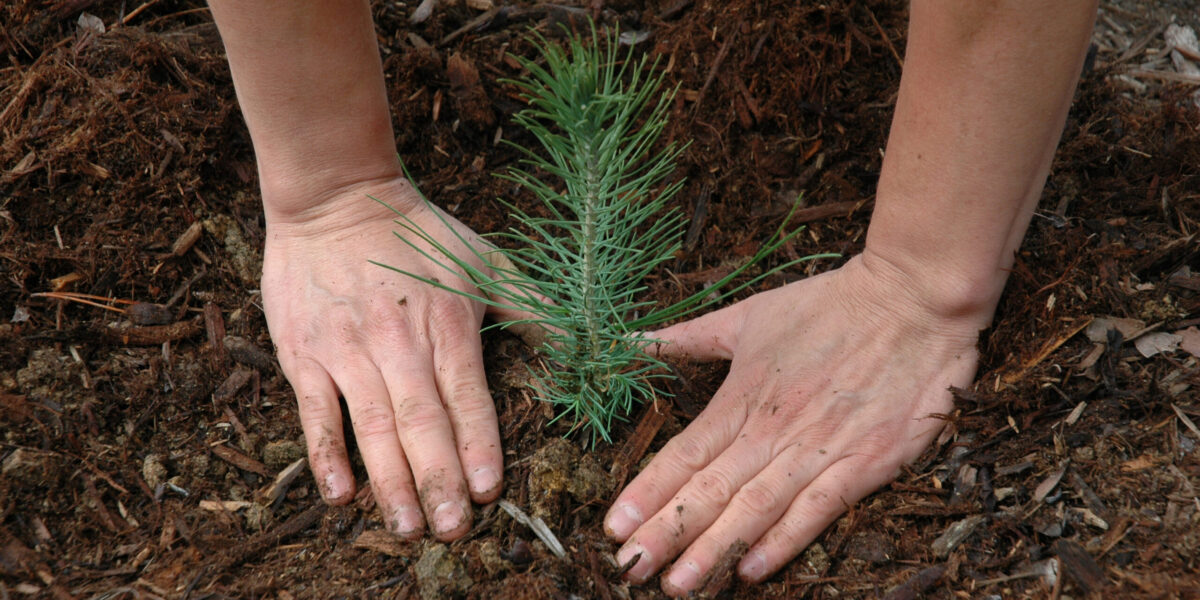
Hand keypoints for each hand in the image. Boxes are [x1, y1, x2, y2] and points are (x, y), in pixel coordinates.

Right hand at [261, 177, 518, 540]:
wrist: (334, 196)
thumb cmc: (417, 232)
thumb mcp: (484, 260)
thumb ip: (533, 307)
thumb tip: (586, 345)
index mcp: (447, 323)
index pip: (467, 395)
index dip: (478, 444)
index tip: (489, 490)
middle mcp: (398, 341)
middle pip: (421, 421)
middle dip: (438, 479)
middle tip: (453, 530)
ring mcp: (347, 349)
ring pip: (371, 426)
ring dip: (390, 480)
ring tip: (407, 527)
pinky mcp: (305, 353)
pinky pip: (315, 411)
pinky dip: (326, 454)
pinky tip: (341, 494)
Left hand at [604, 252, 988, 594]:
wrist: (913, 298)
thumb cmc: (829, 305)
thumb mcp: (749, 315)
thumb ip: (689, 337)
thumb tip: (632, 342)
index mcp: (743, 394)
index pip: (685, 453)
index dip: (647, 493)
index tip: (614, 527)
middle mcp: (774, 428)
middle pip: (710, 490)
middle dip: (667, 533)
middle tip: (630, 569)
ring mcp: (820, 448)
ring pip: (755, 508)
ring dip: (714, 549)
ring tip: (678, 584)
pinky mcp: (866, 463)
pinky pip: (817, 511)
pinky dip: (783, 542)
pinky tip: (751, 571)